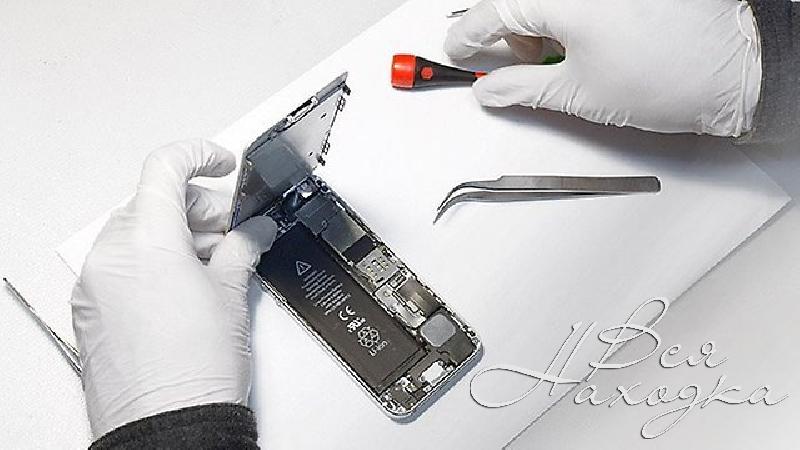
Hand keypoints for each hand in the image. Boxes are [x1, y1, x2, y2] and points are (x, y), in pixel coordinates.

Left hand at [71, 139, 276, 437]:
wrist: (170, 427)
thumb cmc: (197, 371)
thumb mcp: (230, 295)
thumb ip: (241, 248)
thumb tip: (252, 231)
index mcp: (146, 243)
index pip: (165, 168)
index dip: (200, 156)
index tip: (221, 164)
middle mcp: (111, 258)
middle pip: (151, 203)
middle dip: (195, 209)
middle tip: (231, 230)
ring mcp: (95, 286)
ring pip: (135, 236)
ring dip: (173, 237)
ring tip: (212, 267)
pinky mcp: (90, 312)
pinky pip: (119, 268)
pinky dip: (150, 264)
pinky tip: (182, 290)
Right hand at [445, 0, 761, 136]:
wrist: (730, 72)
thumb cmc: (669, 80)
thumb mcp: (577, 94)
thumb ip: (520, 88)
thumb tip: (490, 89)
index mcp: (567, 1)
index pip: (495, 11)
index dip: (469, 36)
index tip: (457, 51)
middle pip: (521, 1)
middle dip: (507, 33)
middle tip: (513, 67)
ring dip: (539, 24)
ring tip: (559, 61)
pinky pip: (579, 0)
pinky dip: (567, 17)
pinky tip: (580, 43)